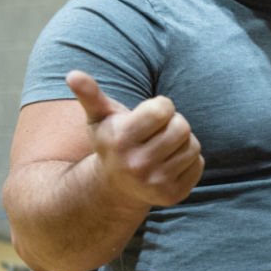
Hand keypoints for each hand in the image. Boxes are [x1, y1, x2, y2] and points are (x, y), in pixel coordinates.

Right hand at [70, 70, 203, 208]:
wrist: (116, 186)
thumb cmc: (111, 141)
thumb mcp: (99, 118)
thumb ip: (89, 94)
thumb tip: (72, 75)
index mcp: (120, 140)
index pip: (163, 109)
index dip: (161, 106)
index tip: (150, 114)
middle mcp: (137, 165)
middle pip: (181, 126)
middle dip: (173, 123)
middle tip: (158, 131)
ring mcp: (155, 183)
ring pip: (192, 145)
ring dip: (182, 141)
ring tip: (162, 147)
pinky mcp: (173, 195)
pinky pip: (197, 164)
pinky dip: (188, 160)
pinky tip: (169, 163)